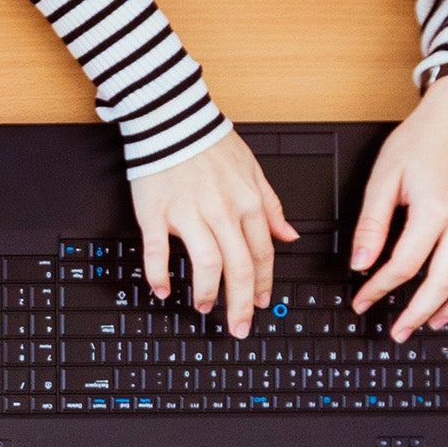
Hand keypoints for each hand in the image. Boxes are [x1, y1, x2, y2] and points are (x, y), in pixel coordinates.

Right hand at [129, 133, 297, 339]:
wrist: (172, 119)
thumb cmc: (210, 144)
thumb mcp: (253, 170)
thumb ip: (271, 207)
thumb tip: (290, 236)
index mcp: (247, 202)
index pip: (262, 253)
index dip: (262, 283)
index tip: (259, 304)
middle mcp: (222, 211)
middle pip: (239, 267)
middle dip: (241, 304)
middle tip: (239, 327)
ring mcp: (189, 214)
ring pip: (207, 263)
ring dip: (208, 292)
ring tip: (205, 308)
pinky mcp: (157, 213)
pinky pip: (158, 251)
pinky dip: (160, 275)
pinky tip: (164, 291)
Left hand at [350, 73, 447, 341]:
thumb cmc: (424, 140)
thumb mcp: (384, 177)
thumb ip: (371, 224)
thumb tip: (360, 263)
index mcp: (433, 209)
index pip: (402, 265)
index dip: (378, 290)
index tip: (362, 301)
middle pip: (444, 282)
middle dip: (417, 313)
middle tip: (398, 331)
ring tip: (433, 322)